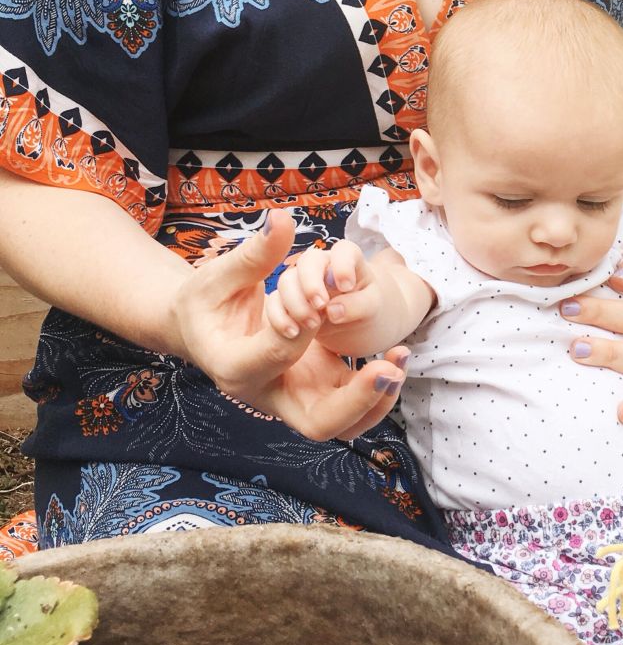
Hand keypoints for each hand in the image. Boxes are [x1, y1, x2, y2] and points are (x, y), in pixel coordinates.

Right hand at [172, 211, 406, 439]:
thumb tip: (280, 220)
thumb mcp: (219, 275)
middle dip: (356, 400)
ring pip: (341, 424)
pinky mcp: (312, 391)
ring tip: (400, 360)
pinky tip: (394, 358)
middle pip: (318, 423)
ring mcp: (293, 399)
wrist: (201, 331)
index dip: (299, 336)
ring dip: (376, 400)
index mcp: (234, 367)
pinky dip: (374, 390)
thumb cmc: (205, 303)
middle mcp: (267, 394)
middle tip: (386, 367)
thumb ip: (253, 254)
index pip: (272, 360)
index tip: (319, 308)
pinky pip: (348, 405)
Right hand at [265, 239, 382, 354]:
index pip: (343, 250)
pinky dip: (279, 316)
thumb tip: (332, 310)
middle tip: (321, 306)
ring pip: (287, 280)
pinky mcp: (288, 301)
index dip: (342, 265)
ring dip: (296, 303)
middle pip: (307, 261)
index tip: (346, 287)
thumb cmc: (368, 306)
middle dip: (310, 284)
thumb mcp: (372, 307)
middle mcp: (322, 265)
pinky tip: (293, 333)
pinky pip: (274, 302)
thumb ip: (358, 305)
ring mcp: (302, 281)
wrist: (358, 321)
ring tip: (312, 325)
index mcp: (348, 259)